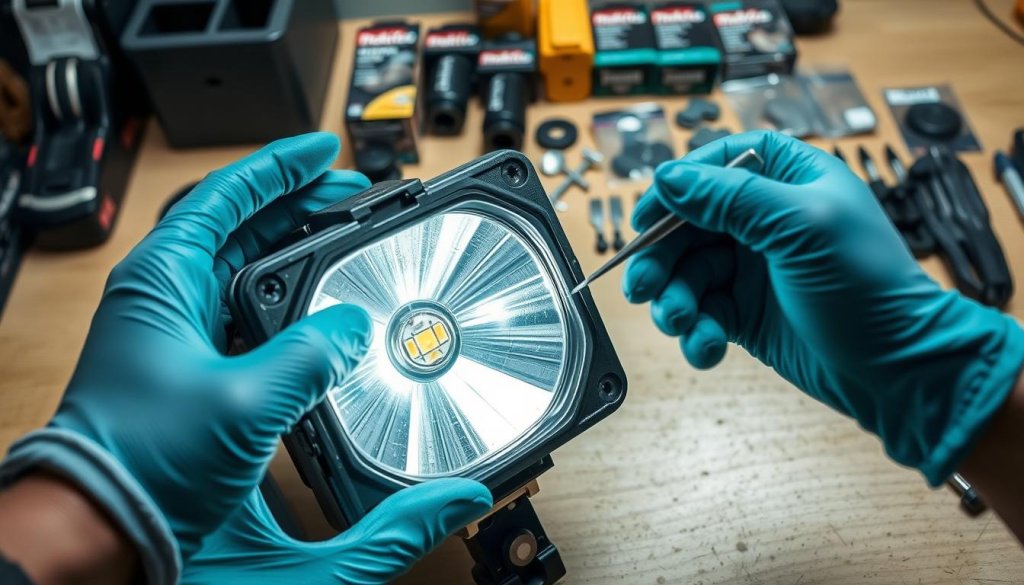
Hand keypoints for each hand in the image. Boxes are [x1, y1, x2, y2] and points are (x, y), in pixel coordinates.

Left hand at [0, 133, 488, 583]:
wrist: (101, 524)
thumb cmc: (140, 460)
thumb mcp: (244, 400)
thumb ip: (312, 356)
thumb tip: (353, 328)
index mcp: (164, 279)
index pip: (226, 194)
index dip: (280, 166)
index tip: (326, 151)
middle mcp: (169, 296)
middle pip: (241, 224)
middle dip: (298, 202)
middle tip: (350, 192)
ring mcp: (182, 330)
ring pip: (248, 266)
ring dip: (296, 248)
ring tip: (344, 235)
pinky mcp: (198, 366)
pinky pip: (251, 311)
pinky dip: (290, 298)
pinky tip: (322, 307)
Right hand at [624, 131, 1023, 485]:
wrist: (899, 371)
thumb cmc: (869, 288)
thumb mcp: (801, 227)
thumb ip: (731, 198)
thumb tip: (670, 177)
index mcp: (789, 182)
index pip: (718, 163)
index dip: (678, 185)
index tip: (646, 214)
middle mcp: (767, 221)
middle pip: (688, 223)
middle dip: (662, 257)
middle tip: (642, 285)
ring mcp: (754, 270)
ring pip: (687, 273)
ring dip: (674, 301)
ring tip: (679, 323)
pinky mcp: (746, 315)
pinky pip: (701, 315)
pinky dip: (695, 333)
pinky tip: (707, 349)